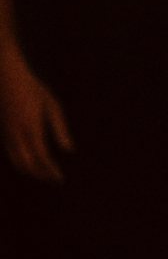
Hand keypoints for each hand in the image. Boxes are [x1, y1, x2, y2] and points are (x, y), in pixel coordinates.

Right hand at [0, 58, 72, 180]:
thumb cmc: (33, 89)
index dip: (50, 170)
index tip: (59, 178)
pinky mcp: (3, 133)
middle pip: (28, 165)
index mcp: (31, 128)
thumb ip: (60, 128)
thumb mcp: (51, 105)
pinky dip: (22, 164)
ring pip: (17, 162)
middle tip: (54, 179)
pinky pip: (12, 155)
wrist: (8, 79)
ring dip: (31, 172)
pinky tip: (33, 163)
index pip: (41, 157)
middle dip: (41, 175)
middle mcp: (17, 135)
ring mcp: (7, 135)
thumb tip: (69, 149)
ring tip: (45, 174)